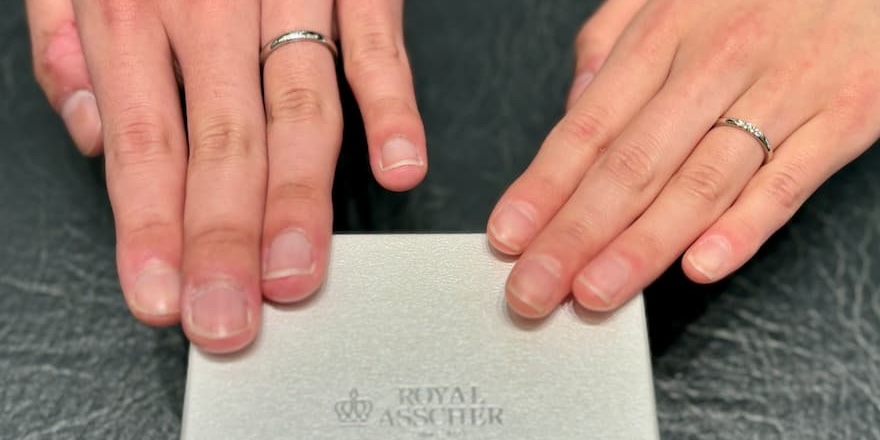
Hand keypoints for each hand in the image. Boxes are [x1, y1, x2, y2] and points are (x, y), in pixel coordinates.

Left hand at [27, 0, 425, 351]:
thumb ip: (66, 44)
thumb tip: (88, 135)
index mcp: (134, 9)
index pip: (140, 141)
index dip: (150, 227)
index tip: (160, 298)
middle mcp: (209, 8)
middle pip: (219, 142)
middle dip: (222, 239)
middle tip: (230, 317)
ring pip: (296, 109)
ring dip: (298, 198)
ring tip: (296, 272)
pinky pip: (375, 45)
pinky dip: (392, 105)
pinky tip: (397, 167)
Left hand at [488, 0, 879, 316]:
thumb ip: (611, 42)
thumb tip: (573, 106)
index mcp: (664, 33)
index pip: (588, 127)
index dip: (543, 189)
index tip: (509, 236)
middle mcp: (715, 64)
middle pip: (631, 166)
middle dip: (574, 235)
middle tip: (535, 288)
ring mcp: (783, 91)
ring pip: (699, 183)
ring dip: (641, 246)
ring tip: (596, 292)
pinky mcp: (843, 115)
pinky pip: (787, 182)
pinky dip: (744, 227)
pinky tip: (700, 265)